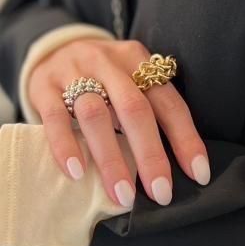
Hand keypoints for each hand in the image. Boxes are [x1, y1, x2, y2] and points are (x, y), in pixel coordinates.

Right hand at [28, 38, 210, 206]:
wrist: (56, 50)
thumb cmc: (106, 80)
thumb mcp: (133, 85)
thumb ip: (152, 113)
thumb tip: (176, 165)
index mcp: (141, 64)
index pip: (170, 105)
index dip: (187, 141)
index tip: (198, 175)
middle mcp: (110, 64)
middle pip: (135, 110)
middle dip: (151, 156)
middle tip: (161, 193)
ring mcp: (75, 73)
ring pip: (96, 116)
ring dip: (112, 160)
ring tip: (123, 195)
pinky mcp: (44, 87)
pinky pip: (54, 118)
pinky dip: (66, 146)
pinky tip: (77, 173)